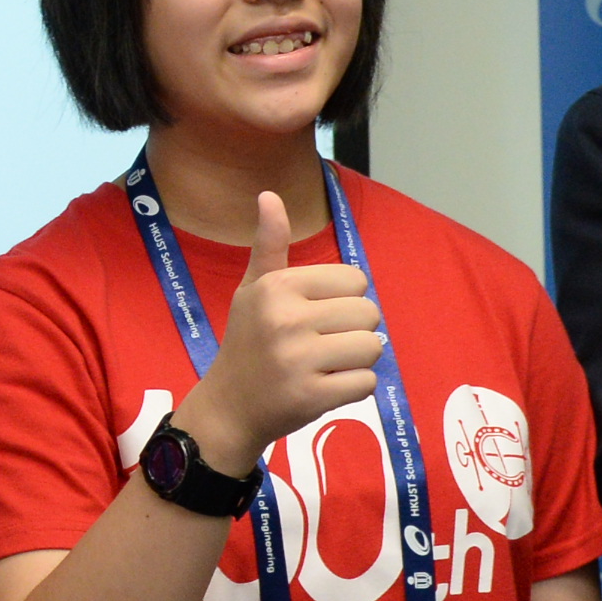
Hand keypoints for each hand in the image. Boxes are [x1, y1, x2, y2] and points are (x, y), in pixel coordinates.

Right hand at [182, 193, 384, 476]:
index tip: (317, 315)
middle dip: (354, 330)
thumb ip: (269, 244)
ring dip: (357, 360)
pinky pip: (366, 383)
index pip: (354, 279)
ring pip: (372, 348)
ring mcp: (299, 360)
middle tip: (323, 344)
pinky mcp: (312, 397)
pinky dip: (354, 388)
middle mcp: (286, 319)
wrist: (229, 406)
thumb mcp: (253, 289)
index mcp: (277, 287)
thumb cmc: (247, 341)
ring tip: (326, 365)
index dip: (344, 299)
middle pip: (369, 313)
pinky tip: (326, 387)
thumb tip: (269, 194)